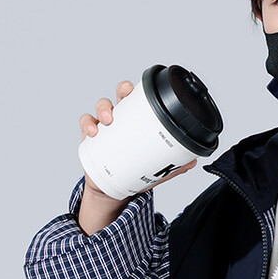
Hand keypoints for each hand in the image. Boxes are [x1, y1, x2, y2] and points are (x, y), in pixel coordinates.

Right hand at [78, 79, 196, 194]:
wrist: (111, 189)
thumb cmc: (133, 170)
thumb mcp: (154, 168)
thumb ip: (172, 166)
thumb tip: (192, 163)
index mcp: (137, 120)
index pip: (139, 99)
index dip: (140, 90)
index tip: (141, 89)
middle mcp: (120, 118)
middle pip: (119, 95)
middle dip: (121, 90)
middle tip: (125, 96)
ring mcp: (104, 125)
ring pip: (101, 106)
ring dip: (103, 109)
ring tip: (108, 120)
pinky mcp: (90, 137)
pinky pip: (86, 124)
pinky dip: (87, 125)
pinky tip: (93, 132)